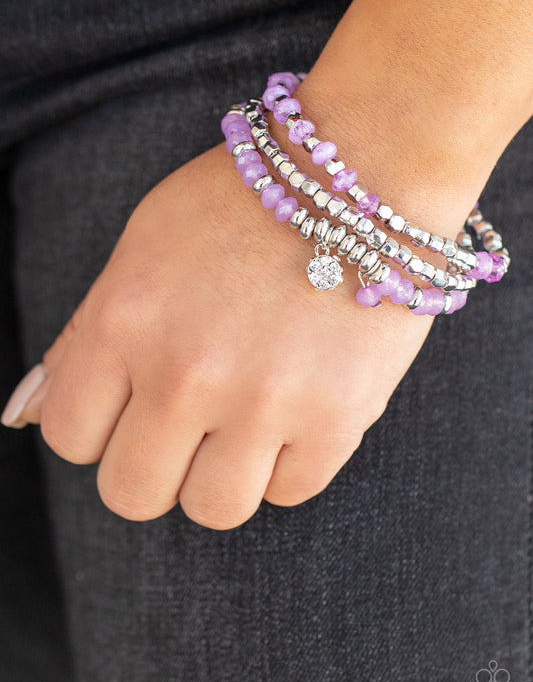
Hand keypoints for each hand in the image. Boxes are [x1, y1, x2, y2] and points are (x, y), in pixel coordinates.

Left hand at [1, 140, 433, 529]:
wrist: (365, 171)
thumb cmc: (243, 203)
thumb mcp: (142, 248)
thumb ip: (83, 336)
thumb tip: (26, 413)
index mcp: (125, 321)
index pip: (69, 437)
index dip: (98, 427)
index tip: (132, 405)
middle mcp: (184, 373)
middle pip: (132, 494)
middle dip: (154, 467)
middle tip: (189, 425)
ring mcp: (264, 401)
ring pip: (213, 510)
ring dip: (223, 476)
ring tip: (247, 422)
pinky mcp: (338, 418)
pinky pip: (290, 492)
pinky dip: (288, 463)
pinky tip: (297, 411)